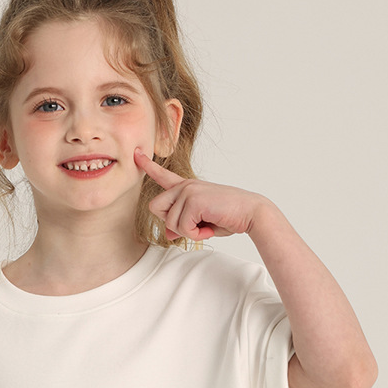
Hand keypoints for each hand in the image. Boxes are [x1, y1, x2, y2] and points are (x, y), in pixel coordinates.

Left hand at [134, 148, 265, 241]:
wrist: (250, 213)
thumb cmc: (229, 217)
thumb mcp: (200, 223)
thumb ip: (182, 224)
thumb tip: (168, 232)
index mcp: (187, 187)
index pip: (163, 176)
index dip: (148, 166)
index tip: (137, 153)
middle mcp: (185, 186)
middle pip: (155, 208)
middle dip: (170, 222)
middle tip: (193, 225)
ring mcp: (188, 191)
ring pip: (170, 222)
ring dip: (188, 232)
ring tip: (207, 226)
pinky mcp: (193, 200)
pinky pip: (182, 227)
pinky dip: (195, 234)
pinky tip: (209, 228)